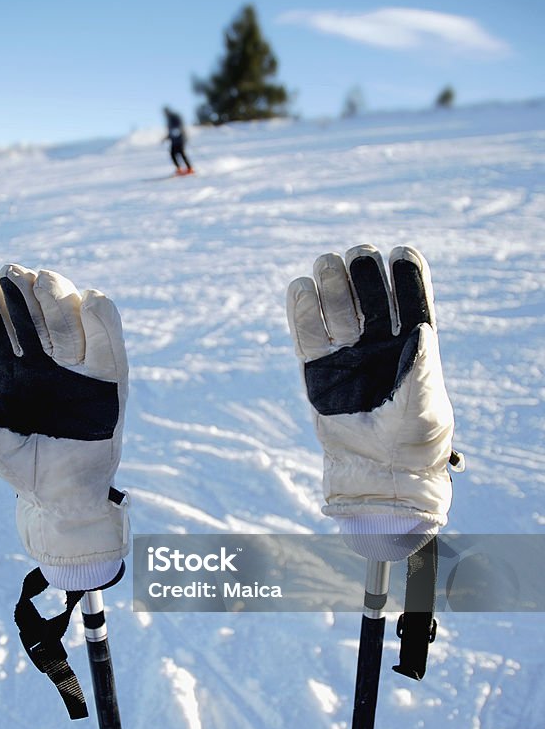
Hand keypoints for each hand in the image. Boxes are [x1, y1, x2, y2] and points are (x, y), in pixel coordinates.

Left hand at [0, 263, 128, 586]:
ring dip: (58, 299)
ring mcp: (81, 370)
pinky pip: (111, 344)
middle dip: (25, 294)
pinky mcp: (112, 380)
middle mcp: (49, 365)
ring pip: (71, 322)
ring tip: (43, 280)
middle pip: (37, 318)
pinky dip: (105, 320)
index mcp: (18, 373)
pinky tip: (92, 299)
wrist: (67, 498)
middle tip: (15, 272)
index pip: (2, 329)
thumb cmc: (29, 471)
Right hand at [287, 244, 453, 530]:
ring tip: (326, 264)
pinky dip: (301, 309)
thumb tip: (420, 330)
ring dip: (331, 280)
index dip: (406, 273)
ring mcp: (346, 353)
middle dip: (362, 271)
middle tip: (358, 258)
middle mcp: (378, 342)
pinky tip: (301, 287)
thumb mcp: (426, 407)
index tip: (400, 255)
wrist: (377, 473)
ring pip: (336, 304)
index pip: (409, 298)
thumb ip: (421, 370)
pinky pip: (306, 333)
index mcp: (413, 343)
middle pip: (368, 293)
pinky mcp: (317, 369)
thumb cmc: (413, 442)